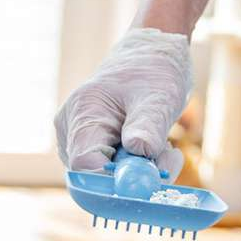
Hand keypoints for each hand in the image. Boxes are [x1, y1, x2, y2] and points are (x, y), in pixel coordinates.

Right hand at [54, 29, 192, 175]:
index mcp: (83, 113)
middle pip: (94, 176)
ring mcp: (77, 142)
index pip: (85, 165)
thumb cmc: (153, 71)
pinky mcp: (90, 150)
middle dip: (134, 177)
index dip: (114, 182)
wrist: (149, 58)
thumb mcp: (159, 96)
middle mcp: (71, 131)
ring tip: (164, 146)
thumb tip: (139, 150)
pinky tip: (153, 147)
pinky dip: (138, 167)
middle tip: (169, 159)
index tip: (150, 181)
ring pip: (106, 178)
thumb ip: (148, 126)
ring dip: (141, 171)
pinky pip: (112, 173)